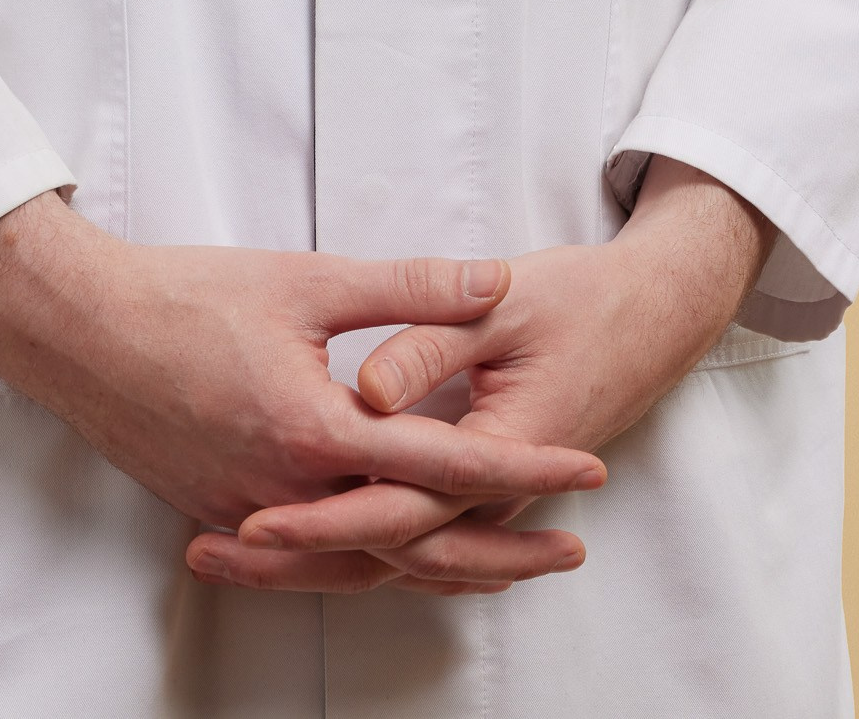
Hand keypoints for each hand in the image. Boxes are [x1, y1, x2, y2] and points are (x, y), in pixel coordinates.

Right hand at [0, 193, 605, 562]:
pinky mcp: (225, 519)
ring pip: (368, 563)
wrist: (77, 331)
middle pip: (417, 542)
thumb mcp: (307, 277)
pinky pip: (317, 559)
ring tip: (508, 565)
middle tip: (572, 550)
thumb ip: (409, 286)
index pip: (445, 462)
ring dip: (442, 566)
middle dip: (502, 548)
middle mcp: (288, 494)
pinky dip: (373, 562)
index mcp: (314, 431)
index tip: (589, 471)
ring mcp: (253, 517)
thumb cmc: (187, 294)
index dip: (525, 467)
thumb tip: (497, 280)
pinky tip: (403, 554)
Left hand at [197, 161, 771, 593]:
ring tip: (219, 552)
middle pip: (380, 547)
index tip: (252, 523)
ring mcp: (483, 498)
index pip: (395, 505)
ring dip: (309, 559)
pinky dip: (348, 543)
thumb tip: (371, 388)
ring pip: (389, 553)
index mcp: (496, 447)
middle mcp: (489, 491)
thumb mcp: (507, 302)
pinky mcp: (474, 486)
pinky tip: (294, 539)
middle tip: (205, 551)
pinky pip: (407, 535)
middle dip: (292, 557)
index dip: (319, 518)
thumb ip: (429, 336)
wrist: (652, 317)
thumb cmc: (582, 300)